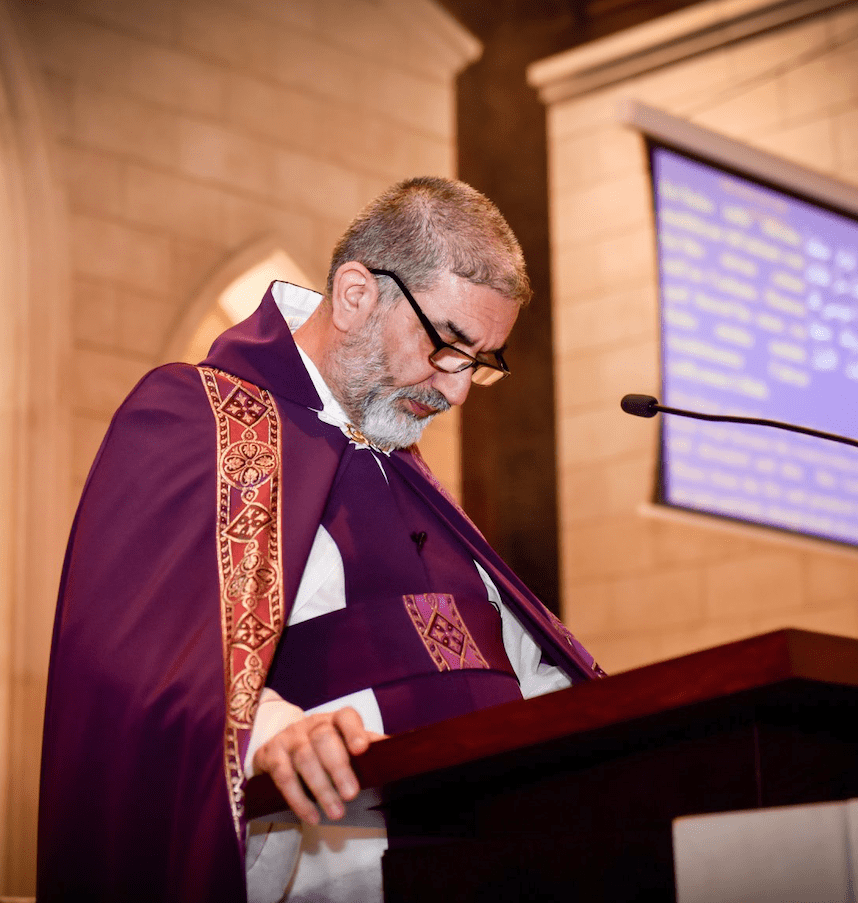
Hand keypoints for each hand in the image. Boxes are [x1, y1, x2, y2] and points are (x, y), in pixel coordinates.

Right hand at [252, 706, 381, 824]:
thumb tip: (403, 755)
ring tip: (336, 813)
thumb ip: (371, 749)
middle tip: (351, 794)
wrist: (282, 749)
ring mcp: (289, 737)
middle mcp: (311, 724)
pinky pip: (282, 776)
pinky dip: (298, 798)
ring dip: (320, 787)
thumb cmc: (325, 749)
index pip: (346, 717)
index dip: (353, 730)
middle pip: (323, 737)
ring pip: (303, 757)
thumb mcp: (347, 745)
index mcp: (335, 720)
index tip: (362, 749)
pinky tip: (311, 816)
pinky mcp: (270, 754)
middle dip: (338, 767)